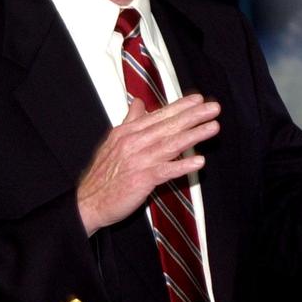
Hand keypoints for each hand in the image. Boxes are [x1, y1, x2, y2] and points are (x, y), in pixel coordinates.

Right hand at [76, 94, 220, 235]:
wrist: (88, 203)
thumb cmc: (103, 174)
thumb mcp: (113, 142)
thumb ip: (130, 121)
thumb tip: (138, 102)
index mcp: (127, 133)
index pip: (158, 116)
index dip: (179, 107)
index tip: (198, 99)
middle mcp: (133, 143)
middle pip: (168, 126)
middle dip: (193, 116)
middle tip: (213, 108)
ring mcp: (138, 161)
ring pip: (170, 145)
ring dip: (194, 135)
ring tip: (213, 127)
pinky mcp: (141, 180)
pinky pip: (165, 171)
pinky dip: (182, 166)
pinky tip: (199, 162)